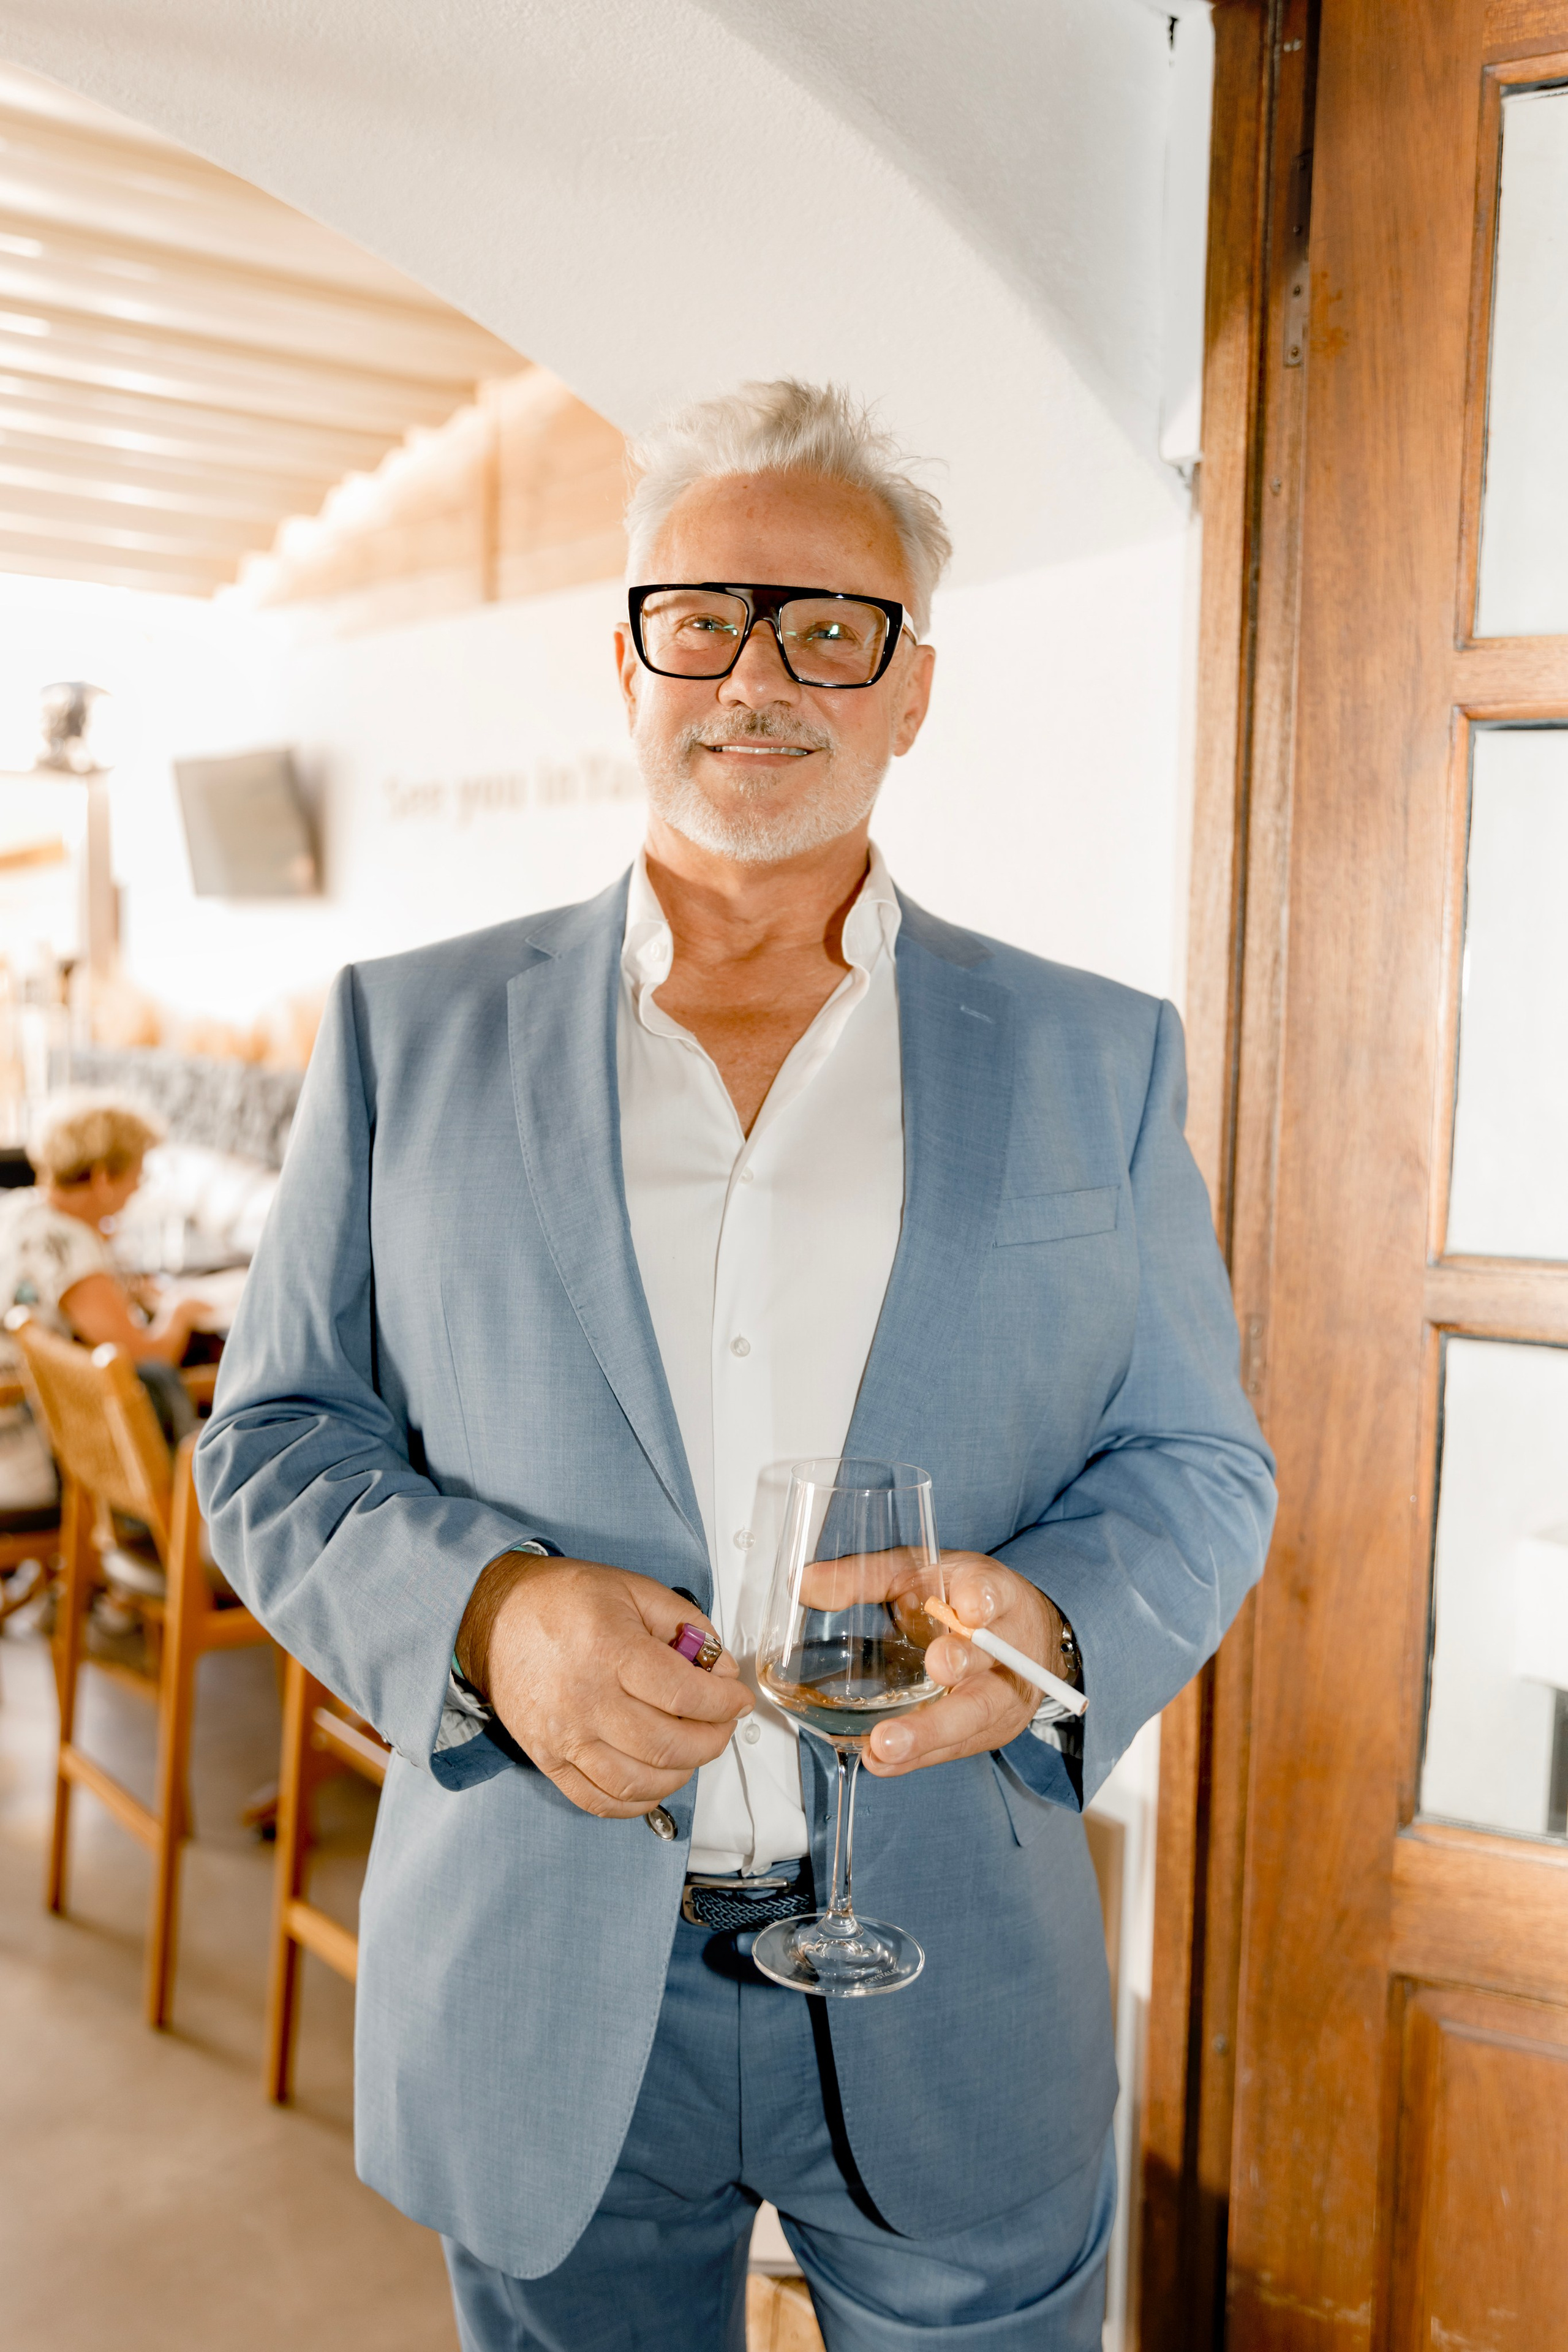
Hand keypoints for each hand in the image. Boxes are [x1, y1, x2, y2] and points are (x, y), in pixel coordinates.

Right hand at [456, 1553, 752, 1819]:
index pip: (685, 1694)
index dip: (724, 1703)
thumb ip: (686, 1623)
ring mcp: (564, 1736)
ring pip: (638, 1782)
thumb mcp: (634, 1588)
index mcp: (610, 1649)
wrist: (496, 1617)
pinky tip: (656, 1782)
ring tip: (693, 1750)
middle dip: (712, 1740)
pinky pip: (598, 1801)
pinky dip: (636, 1803)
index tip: (738, 1699)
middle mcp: (586, 1699)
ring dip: (681, 1773)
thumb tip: (720, 1667)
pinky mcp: (546, 1759)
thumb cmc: (562, 1600)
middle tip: (722, 1724)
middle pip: (668, 1745)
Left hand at [862, 1554, 1067, 1779]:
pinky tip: (884, 1761)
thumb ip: (862, 1578)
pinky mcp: (990, 1730)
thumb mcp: (915, 1574)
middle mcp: (1006, 1645)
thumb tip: (804, 1584)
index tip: (970, 1607)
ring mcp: (1002, 1693)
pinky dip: (918, 1756)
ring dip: (931, 1732)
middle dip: (963, 1664)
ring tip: (886, 1745)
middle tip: (937, 1669)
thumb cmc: (959, 1598)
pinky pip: (955, 1747)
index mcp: (990, 1593)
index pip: (993, 1592)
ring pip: (975, 1714)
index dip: (984, 1599)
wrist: (1019, 1636)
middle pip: (988, 1658)